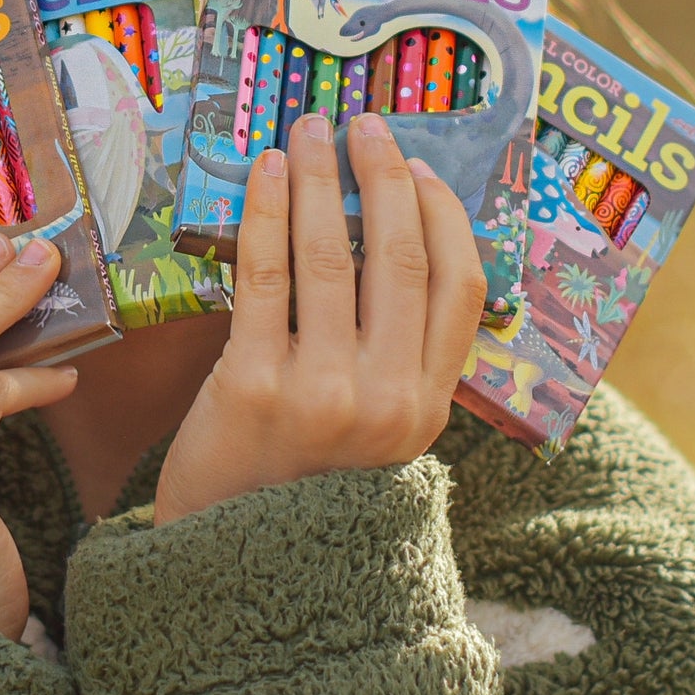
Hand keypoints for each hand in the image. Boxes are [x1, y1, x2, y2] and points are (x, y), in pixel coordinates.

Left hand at [154, 112, 485, 524]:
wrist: (232, 569)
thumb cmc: (300, 486)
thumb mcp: (374, 439)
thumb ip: (394, 362)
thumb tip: (389, 246)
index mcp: (428, 407)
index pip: (462, 290)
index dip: (444, 216)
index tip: (419, 169)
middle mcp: (388, 398)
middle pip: (401, 258)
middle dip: (384, 177)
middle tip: (364, 125)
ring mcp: (322, 392)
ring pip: (332, 255)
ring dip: (321, 178)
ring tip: (308, 131)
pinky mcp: (251, 386)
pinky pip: (264, 274)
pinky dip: (266, 212)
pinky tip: (265, 172)